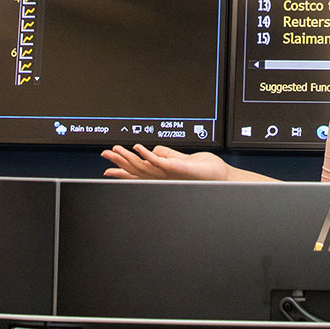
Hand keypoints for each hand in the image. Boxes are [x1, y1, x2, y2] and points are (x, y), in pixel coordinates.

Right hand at [100, 143, 236, 180]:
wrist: (225, 180)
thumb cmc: (209, 172)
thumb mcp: (184, 160)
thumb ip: (169, 156)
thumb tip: (154, 150)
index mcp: (164, 174)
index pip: (139, 172)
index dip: (122, 171)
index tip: (107, 169)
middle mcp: (164, 176)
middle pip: (136, 169)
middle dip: (119, 162)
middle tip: (105, 154)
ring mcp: (170, 173)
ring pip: (143, 167)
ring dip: (128, 158)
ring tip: (115, 150)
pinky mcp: (177, 169)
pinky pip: (159, 162)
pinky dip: (147, 155)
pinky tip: (138, 148)